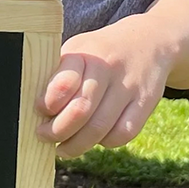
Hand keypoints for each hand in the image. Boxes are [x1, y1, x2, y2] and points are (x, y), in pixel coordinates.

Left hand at [35, 18, 170, 158]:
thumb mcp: (76, 51)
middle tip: (46, 136)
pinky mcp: (147, 102)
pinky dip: (105, 142)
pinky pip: (124, 134)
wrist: (149, 40)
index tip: (40, 110)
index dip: (48, 103)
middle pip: (81, 111)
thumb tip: (39, 111)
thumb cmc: (100, 53)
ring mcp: (130, 86)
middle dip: (58, 131)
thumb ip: (57, 76)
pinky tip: (96, 138)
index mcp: (85, 53)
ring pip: (101, 128)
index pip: (64, 83)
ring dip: (77, 145)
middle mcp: (108, 68)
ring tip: (64, 147)